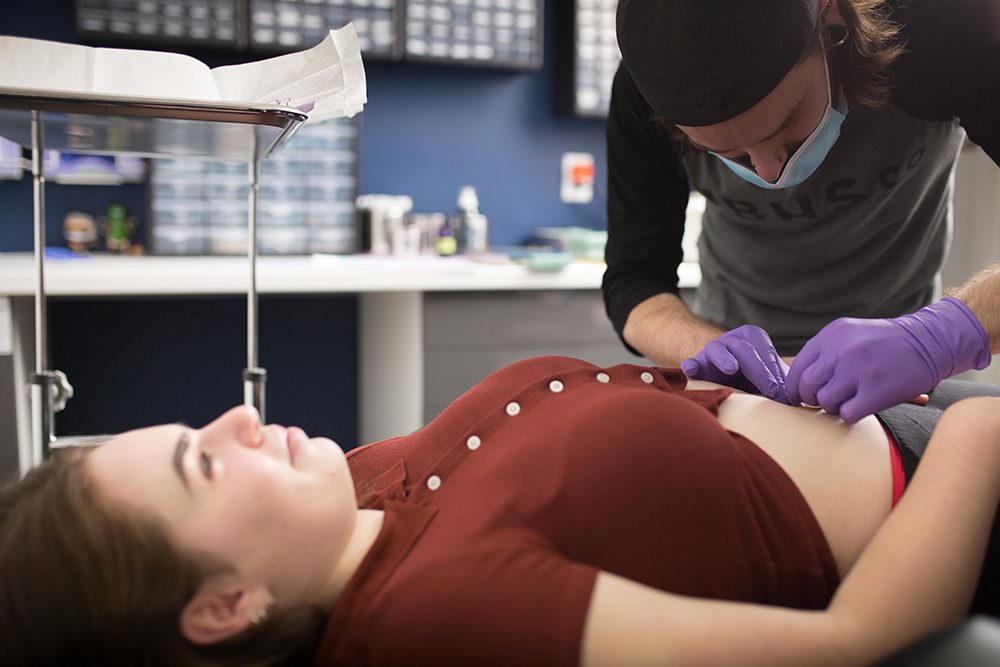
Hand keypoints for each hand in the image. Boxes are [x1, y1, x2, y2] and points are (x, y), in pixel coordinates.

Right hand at [681, 324, 794, 402]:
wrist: (718, 371)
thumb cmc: (748, 374)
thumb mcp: (766, 373)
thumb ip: (780, 380)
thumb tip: (800, 399)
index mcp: (751, 337)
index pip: (765, 351)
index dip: (775, 371)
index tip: (784, 393)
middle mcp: (731, 340)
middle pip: (744, 350)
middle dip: (760, 371)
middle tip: (772, 391)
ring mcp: (711, 351)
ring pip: (716, 349)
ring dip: (724, 358)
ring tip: (731, 369)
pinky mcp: (696, 364)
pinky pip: (691, 362)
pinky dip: (691, 365)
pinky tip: (691, 371)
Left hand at [786, 297, 991, 422]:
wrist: (930, 342)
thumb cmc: (886, 343)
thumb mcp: (851, 334)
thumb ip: (825, 353)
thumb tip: (797, 383)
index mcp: (832, 335)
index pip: (797, 368)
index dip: (795, 387)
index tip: (800, 396)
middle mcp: (842, 351)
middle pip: (807, 387)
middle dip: (811, 399)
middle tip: (825, 400)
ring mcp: (859, 371)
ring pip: (825, 403)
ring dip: (833, 407)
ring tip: (849, 400)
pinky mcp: (876, 391)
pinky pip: (847, 414)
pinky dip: (851, 415)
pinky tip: (862, 406)